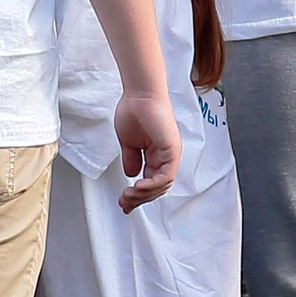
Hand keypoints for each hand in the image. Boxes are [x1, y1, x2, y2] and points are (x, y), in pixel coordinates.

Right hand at [114, 82, 180, 212]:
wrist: (139, 93)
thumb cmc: (134, 110)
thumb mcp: (129, 142)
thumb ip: (132, 159)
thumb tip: (131, 175)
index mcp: (157, 155)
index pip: (150, 182)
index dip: (137, 195)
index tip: (123, 201)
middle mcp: (166, 156)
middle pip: (156, 188)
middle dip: (139, 199)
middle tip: (124, 203)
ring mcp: (170, 154)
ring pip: (162, 185)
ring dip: (143, 194)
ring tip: (128, 195)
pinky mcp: (172, 150)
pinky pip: (166, 175)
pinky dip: (152, 184)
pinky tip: (138, 186)